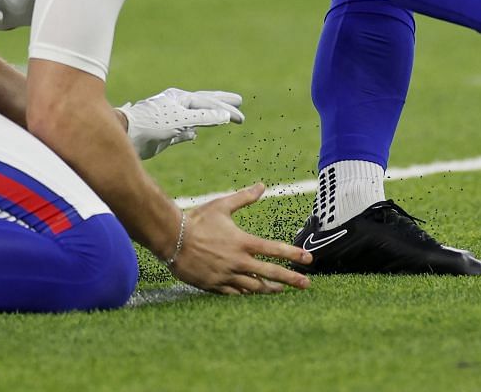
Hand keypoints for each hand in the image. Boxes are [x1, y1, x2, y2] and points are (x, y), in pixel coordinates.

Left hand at [119, 87, 244, 159]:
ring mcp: (171, 119)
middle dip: (221, 103)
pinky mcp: (165, 134)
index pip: (209, 101)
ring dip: (209, 117)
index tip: (241, 117)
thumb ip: (203, 116)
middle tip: (239, 101)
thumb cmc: (153, 123)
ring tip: (221, 117)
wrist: (127, 136)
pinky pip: (182, 132)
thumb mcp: (182, 118)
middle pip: (204, 103)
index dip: (226, 109)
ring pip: (195, 117)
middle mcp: (177, 106)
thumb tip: (225, 115)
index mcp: (181, 98)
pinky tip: (195, 135)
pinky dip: (191, 132)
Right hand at [169, 183, 311, 294]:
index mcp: (243, 242)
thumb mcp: (222, 205)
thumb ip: (244, 198)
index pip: (274, 250)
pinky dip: (246, 294)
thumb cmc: (197, 220)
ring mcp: (226, 275)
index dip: (293, 255)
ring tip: (280, 291)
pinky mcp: (214, 285)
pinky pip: (235, 293)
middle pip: (270, 273)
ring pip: (254, 287)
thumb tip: (262, 186)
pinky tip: (252, 293)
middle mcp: (238, 261)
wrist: (172, 239)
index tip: (308, 259)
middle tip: (306, 284)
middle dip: (290, 279)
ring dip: (269, 289)